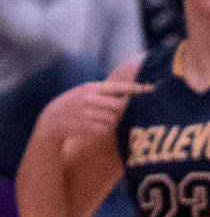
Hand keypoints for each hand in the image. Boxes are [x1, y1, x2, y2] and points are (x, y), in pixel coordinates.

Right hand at [36, 80, 153, 141]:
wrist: (51, 120)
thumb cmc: (74, 103)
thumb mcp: (86, 90)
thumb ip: (106, 90)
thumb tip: (131, 90)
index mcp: (91, 88)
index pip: (119, 87)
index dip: (136, 88)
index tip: (151, 88)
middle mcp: (89, 100)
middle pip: (119, 105)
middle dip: (123, 108)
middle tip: (122, 109)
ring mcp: (87, 115)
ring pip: (114, 118)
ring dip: (115, 120)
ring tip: (107, 118)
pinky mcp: (85, 128)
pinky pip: (106, 130)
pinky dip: (108, 129)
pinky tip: (101, 126)